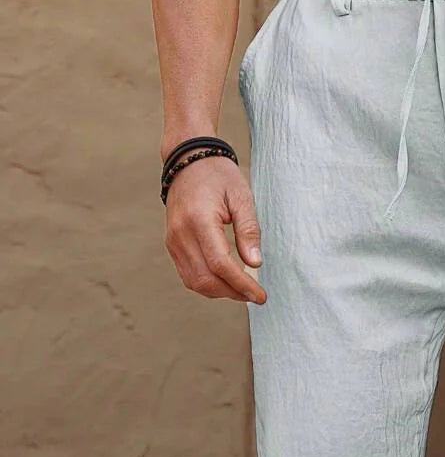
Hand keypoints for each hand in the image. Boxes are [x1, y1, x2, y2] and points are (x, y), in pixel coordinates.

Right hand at [163, 155, 266, 303]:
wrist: (188, 160)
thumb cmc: (218, 175)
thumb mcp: (241, 197)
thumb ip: (248, 231)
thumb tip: (255, 264)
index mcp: (199, 220)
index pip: (220, 264)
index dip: (241, 284)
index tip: (260, 296)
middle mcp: (181, 234)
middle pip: (206, 279)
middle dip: (233, 292)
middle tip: (254, 295)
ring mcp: (173, 241)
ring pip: (195, 282)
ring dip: (220, 292)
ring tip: (242, 290)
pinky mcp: (172, 244)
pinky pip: (188, 274)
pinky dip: (207, 284)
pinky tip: (226, 282)